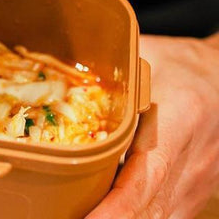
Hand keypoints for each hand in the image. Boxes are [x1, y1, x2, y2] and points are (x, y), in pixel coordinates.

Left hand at [86, 33, 218, 218]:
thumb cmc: (180, 63)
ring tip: (80, 217)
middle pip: (152, 211)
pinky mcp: (194, 191)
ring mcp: (197, 182)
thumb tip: (63, 73)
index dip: (117, 208)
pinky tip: (106, 213)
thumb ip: (111, 73)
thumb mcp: (148, 56)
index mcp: (180, 120)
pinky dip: (136, 218)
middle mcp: (192, 160)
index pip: (148, 176)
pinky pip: (166, 216)